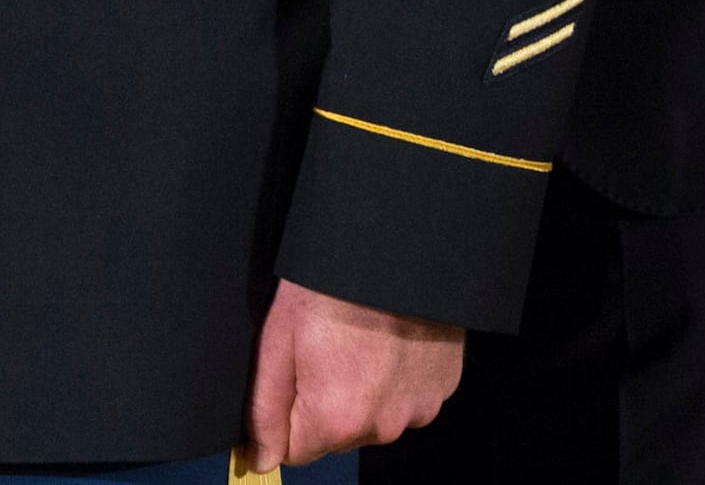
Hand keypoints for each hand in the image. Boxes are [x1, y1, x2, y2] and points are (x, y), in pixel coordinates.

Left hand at [241, 277, 465, 471]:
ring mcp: (420, 407)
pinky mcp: (444, 386)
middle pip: (337, 434)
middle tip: (326, 347)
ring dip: (363, 391)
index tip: (293, 371)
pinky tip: (388, 341)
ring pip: (375, 417)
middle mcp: (384, 425)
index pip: (296, 450)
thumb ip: (265, 410)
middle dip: (325, 401)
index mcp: (338, 418)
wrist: (394, 245)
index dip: (287, 412)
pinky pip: (408, 398)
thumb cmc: (330, 285)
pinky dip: (396, 378)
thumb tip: (260, 459)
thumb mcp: (277, 340)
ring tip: (359, 339)